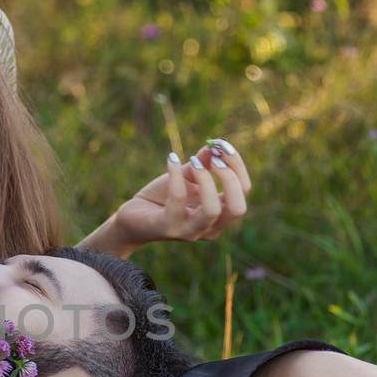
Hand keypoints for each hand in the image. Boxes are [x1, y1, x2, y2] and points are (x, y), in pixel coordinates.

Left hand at [112, 138, 250, 248]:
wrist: (132, 217)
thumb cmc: (162, 197)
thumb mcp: (186, 176)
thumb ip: (203, 162)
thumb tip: (216, 145)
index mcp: (220, 214)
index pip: (243, 192)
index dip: (237, 166)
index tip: (222, 145)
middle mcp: (210, 228)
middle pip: (237, 208)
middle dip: (230, 177)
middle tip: (214, 158)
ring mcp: (190, 232)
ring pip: (212, 210)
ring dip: (206, 180)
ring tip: (193, 162)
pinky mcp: (168, 228)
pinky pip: (177, 200)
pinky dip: (176, 175)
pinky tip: (171, 158)